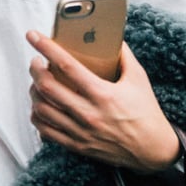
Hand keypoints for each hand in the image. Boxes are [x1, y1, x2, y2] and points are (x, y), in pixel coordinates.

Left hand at [27, 30, 179, 172]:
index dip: (46, 47)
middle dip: (35, 69)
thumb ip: (124, 56)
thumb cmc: (146, 113)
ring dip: (33, 92)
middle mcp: (88, 113)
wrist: (152, 150)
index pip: (67, 65)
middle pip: (47, 87)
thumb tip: (112, 37)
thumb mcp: (139, 79)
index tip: (33, 36)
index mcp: (102, 94)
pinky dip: (37, 116)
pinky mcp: (77, 145)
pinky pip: (45, 131)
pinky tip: (41, 107)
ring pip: (41, 109)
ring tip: (37, 83)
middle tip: (36, 61)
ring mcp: (80, 131)